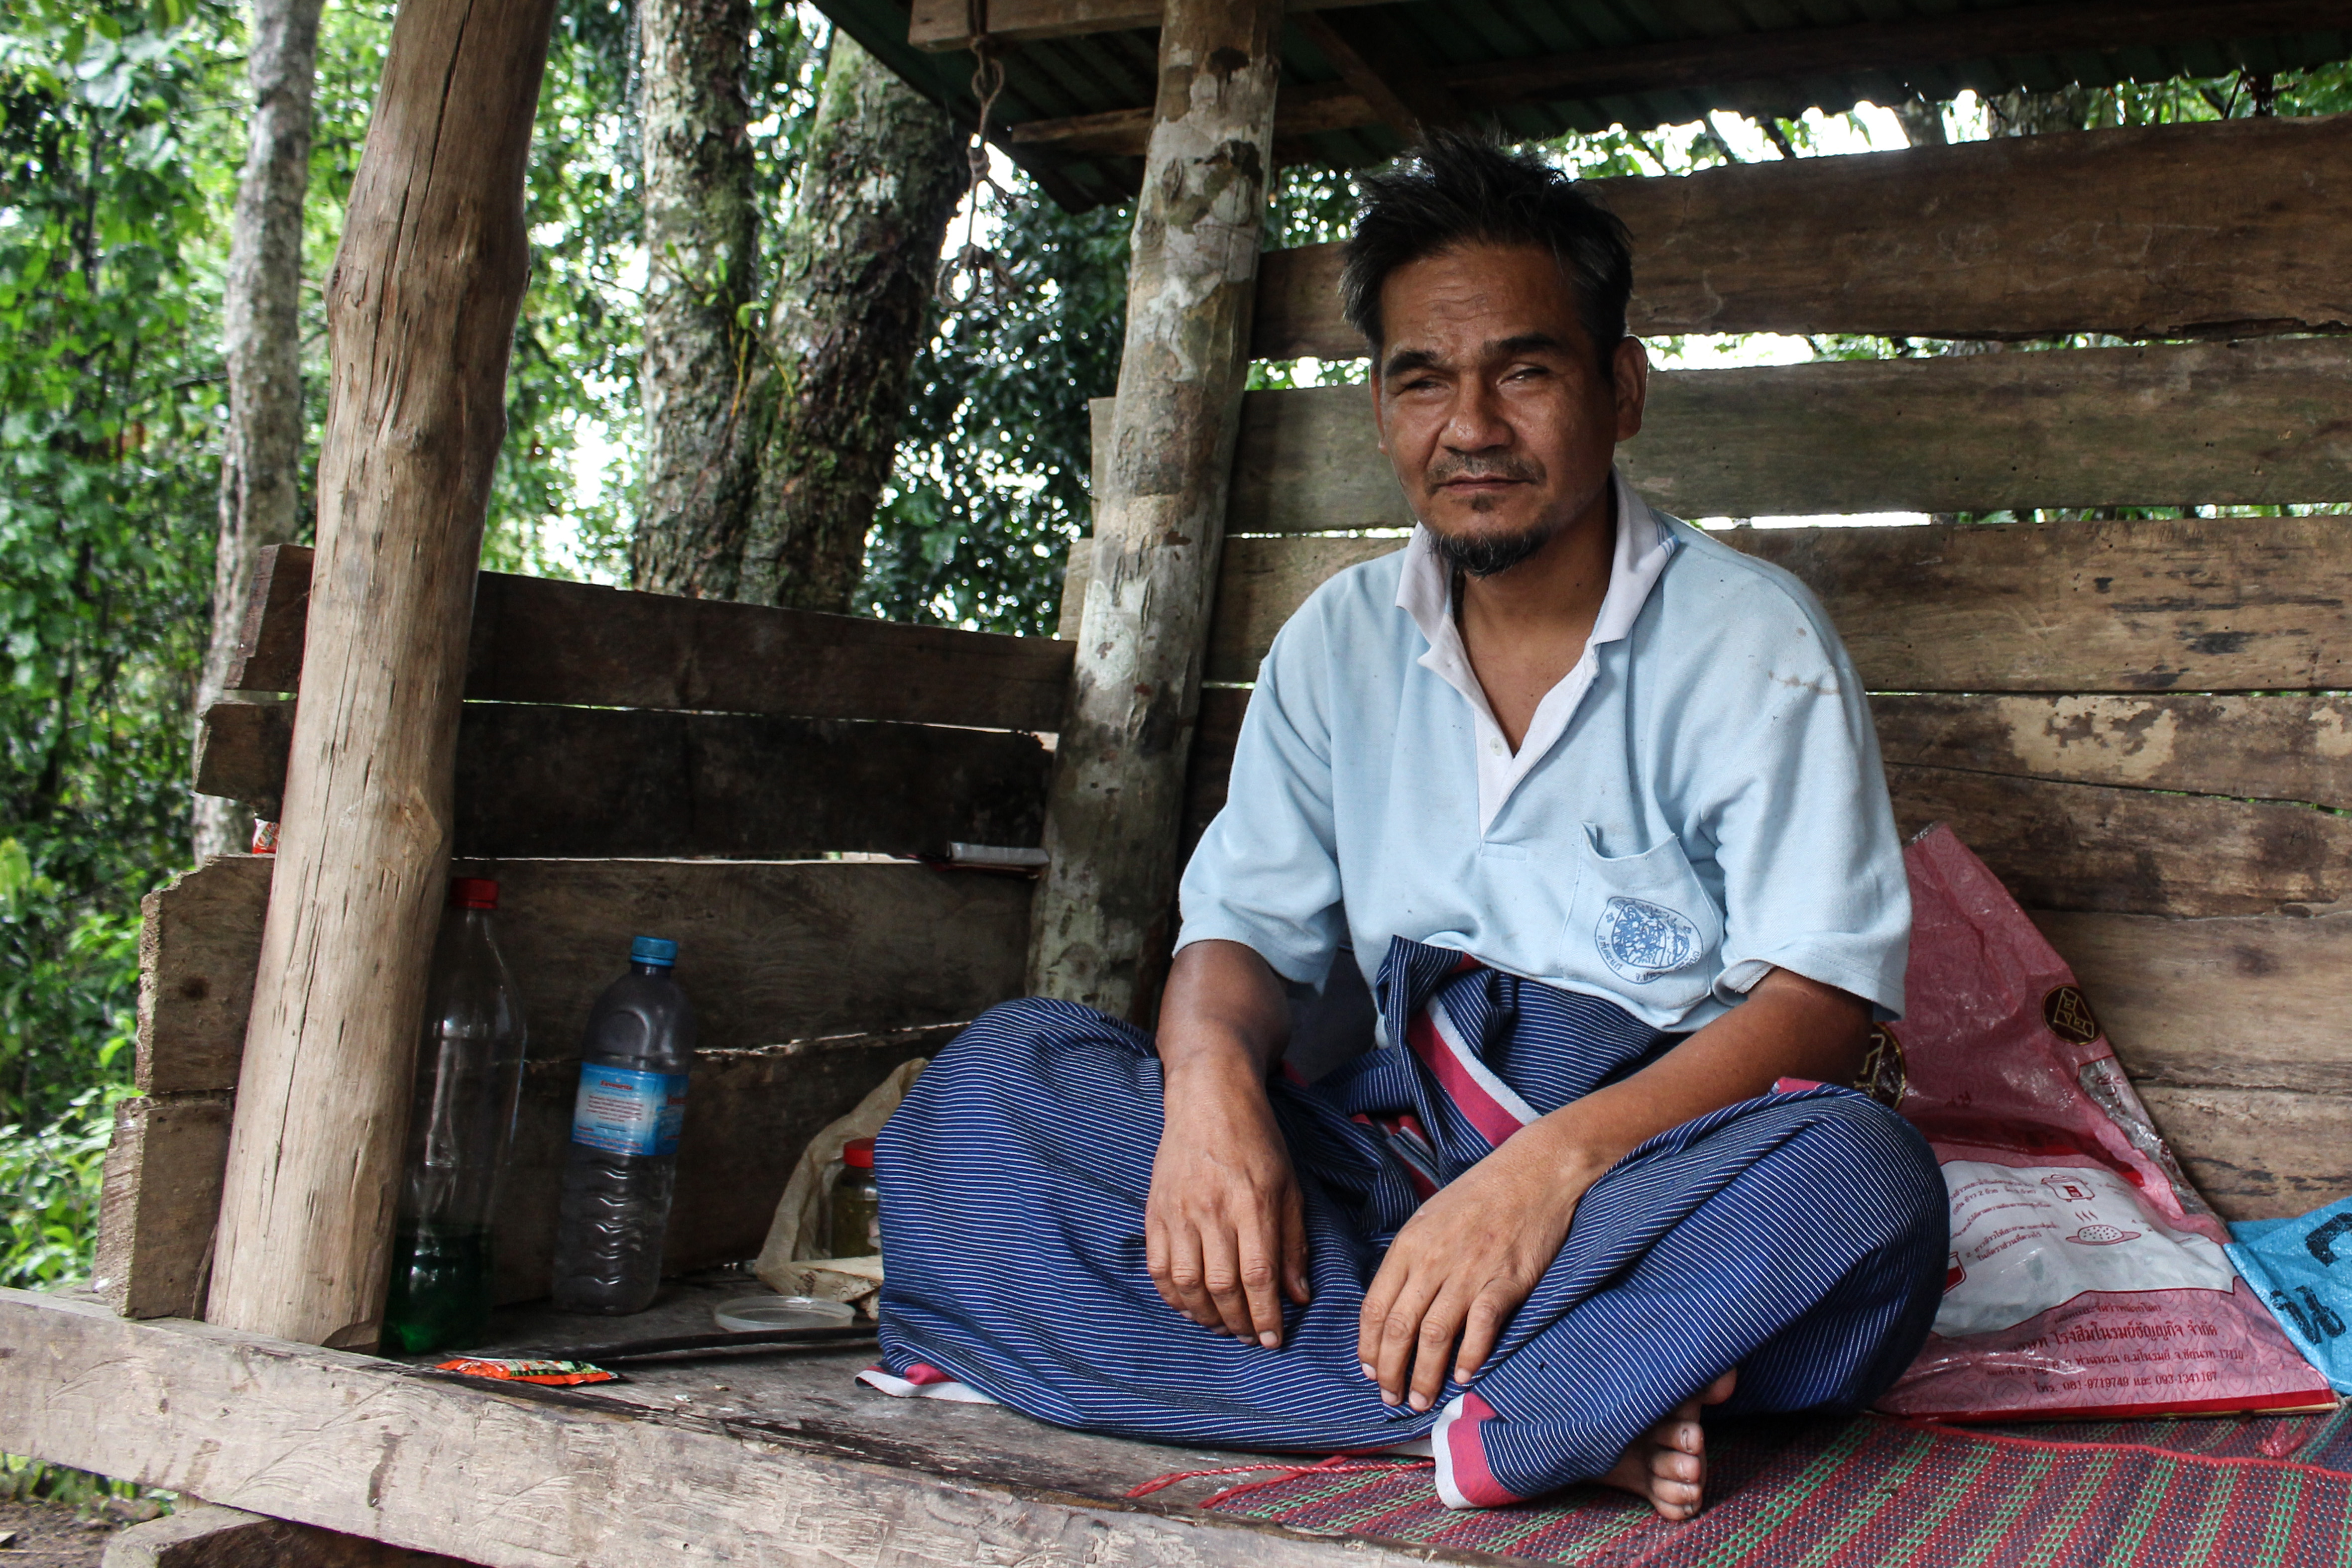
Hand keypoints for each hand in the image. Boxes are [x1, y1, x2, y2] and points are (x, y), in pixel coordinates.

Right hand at [1145, 1054, 1311, 1346]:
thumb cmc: (1257, 1140)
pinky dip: (1172, 1296)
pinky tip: (1190, 1306)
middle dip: (1238, 1323)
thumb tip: (1298, 1296)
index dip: (1265, 1316)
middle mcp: (1213, 1210)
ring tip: (1222, 1326)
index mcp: (1253, 1203)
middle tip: (1249, 1338)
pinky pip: (1157, 1267)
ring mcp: (1179, 1211)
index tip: (1273, 1340)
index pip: (1258, 1276)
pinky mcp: (1156, 1210)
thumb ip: (1293, 1242)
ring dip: (1205, 1316)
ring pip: (1186, 1283)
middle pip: (1222, 1286)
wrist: (1208, 1098)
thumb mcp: (1289, 1186)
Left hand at [1358, 1124, 1598, 1410]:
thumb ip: (1410, 1259)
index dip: (1370, 1346)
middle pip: (1400, 1328)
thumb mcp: (1429, 1218)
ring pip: (1435, 1335)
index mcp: (1409, 1245)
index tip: (1370, 1371)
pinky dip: (1470, 1356)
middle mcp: (1433, 1261)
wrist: (1533, 1173)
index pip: (1376, 1306)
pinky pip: (1481, 1326)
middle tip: (1390, 1399)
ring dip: (1425, 1375)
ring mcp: (1469, 1272)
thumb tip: (1394, 1303)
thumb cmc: (1479, 1196)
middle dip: (1391, 1371)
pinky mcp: (1505, 1281)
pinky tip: (1463, 1377)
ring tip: (1420, 1400)